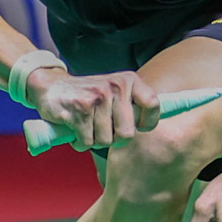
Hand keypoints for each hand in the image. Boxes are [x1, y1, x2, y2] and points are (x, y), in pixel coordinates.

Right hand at [27, 68, 159, 150]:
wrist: (50, 86)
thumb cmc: (88, 96)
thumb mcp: (115, 91)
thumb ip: (134, 104)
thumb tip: (170, 123)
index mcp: (128, 80)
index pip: (153, 106)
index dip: (146, 123)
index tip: (137, 127)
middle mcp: (115, 86)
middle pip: (127, 134)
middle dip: (113, 138)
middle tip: (102, 128)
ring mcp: (98, 97)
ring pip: (106, 140)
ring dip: (94, 140)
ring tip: (86, 126)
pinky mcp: (79, 109)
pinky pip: (87, 141)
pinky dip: (80, 142)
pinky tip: (74, 129)